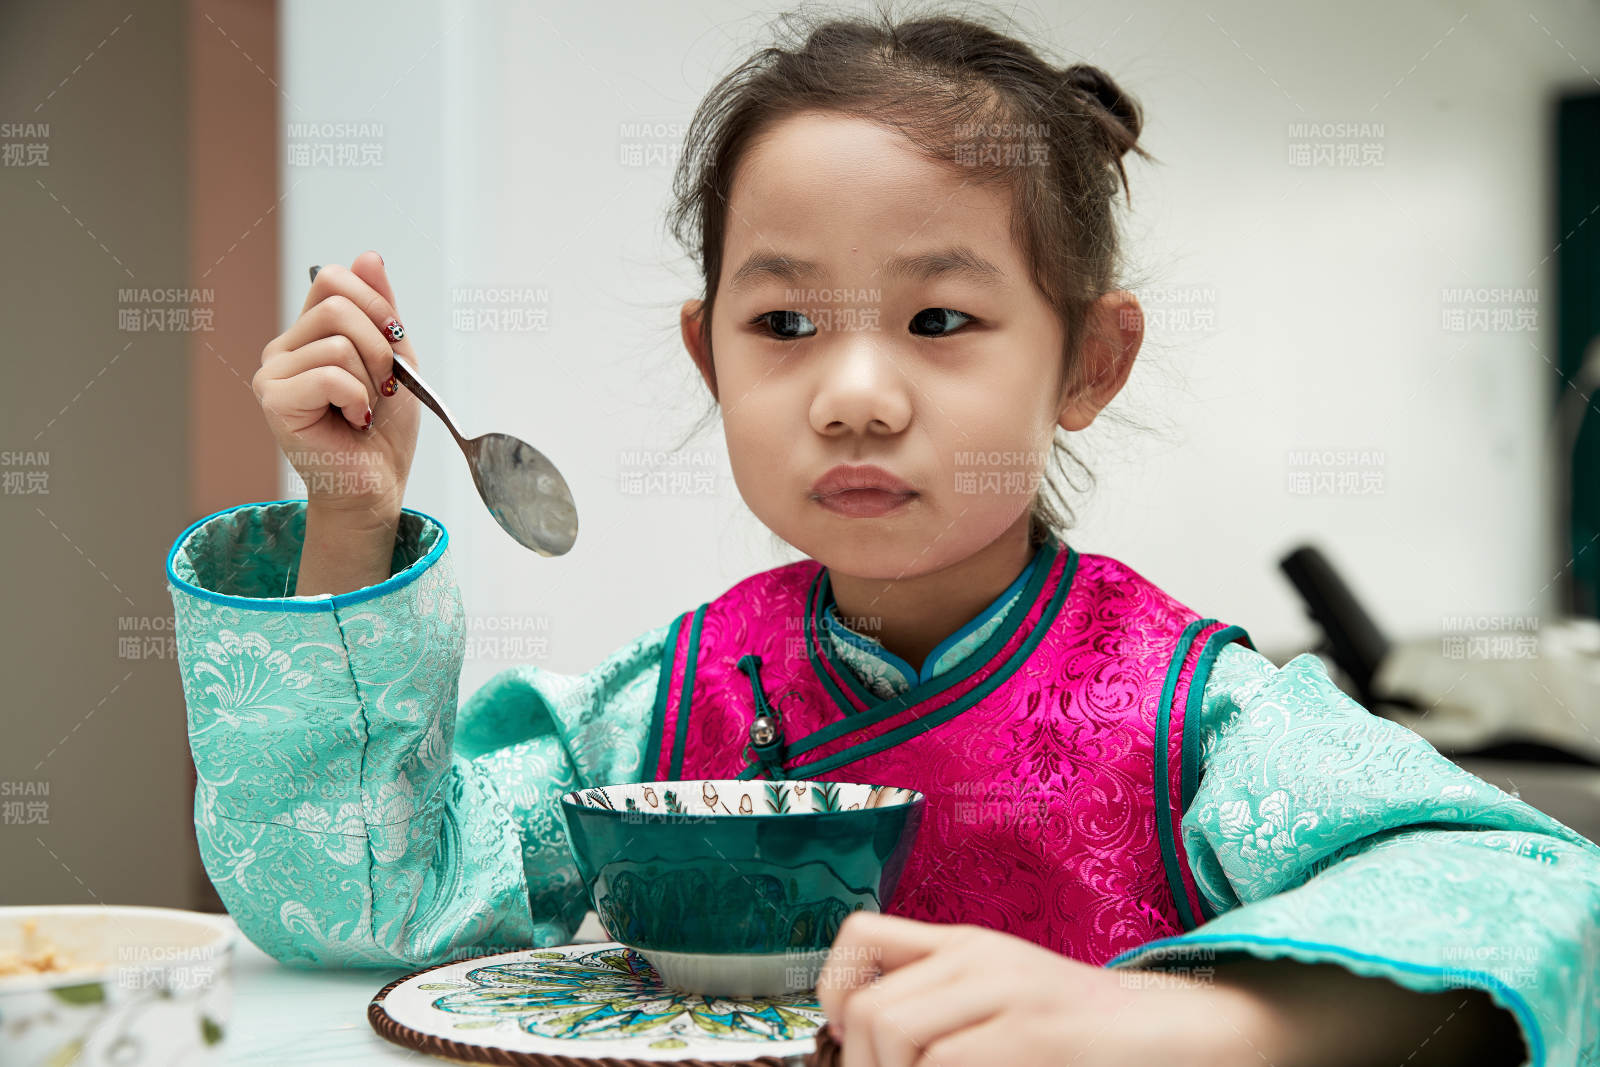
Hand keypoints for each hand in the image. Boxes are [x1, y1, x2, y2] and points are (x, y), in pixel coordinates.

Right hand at [253, 251, 421, 520]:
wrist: (376, 483)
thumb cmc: (383, 429)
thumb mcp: (395, 357)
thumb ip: (380, 308)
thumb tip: (368, 256)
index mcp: (308, 333)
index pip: (333, 280)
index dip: (375, 303)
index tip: (395, 341)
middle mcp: (283, 348)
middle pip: (338, 306)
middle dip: (380, 347)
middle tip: (381, 387)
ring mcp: (272, 373)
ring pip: (338, 342)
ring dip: (370, 380)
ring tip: (363, 409)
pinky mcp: (274, 401)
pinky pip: (330, 375)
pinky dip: (356, 399)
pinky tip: (351, 421)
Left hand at [813, 912, 1260, 1066]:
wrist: (1183, 1032)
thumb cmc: (1088, 1035)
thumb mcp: (1005, 1000)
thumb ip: (944, 1007)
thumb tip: (864, 1041)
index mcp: (965, 945)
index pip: (859, 938)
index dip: (830, 992)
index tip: (847, 1042)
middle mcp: (978, 957)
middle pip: (865, 1007)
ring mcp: (1007, 992)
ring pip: (894, 1034)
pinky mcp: (1036, 1034)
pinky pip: (949, 1065)